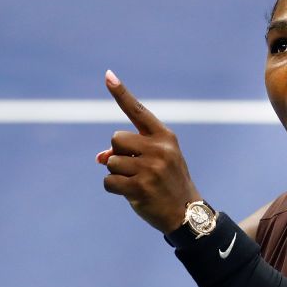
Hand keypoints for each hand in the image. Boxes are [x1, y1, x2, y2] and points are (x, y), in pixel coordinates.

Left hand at [97, 70, 198, 233]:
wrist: (186, 212)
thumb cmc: (168, 182)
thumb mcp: (156, 161)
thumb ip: (131, 152)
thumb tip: (100, 158)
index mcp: (165, 137)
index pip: (137, 111)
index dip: (120, 93)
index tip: (107, 74)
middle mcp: (159, 149)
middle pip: (115, 139)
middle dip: (118, 153)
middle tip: (135, 167)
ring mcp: (150, 169)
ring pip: (110, 162)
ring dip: (116, 173)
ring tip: (136, 182)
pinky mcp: (140, 188)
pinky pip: (109, 181)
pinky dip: (113, 188)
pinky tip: (130, 193)